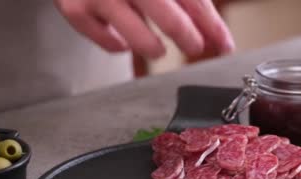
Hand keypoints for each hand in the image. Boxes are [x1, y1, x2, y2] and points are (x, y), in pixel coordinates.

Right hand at [54, 0, 234, 58]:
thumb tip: (212, 32)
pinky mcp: (75, 9)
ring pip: (137, 35)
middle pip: (167, 15)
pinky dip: (118, 45)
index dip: (212, 25)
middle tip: (194, 47)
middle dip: (187, 37)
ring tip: (158, 48)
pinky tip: (123, 41)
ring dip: (153, 47)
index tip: (225, 45)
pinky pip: (106, 41)